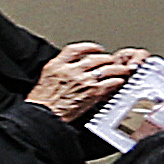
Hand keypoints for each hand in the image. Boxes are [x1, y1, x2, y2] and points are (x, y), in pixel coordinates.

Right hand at [29, 43, 144, 121]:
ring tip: (121, 71)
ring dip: (117, 69)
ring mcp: (83, 81)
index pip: (76, 49)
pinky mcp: (93, 92)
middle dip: (107, 59)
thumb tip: (72, 66)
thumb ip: (60, 69)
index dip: (90, 47)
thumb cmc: (42, 102)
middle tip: (111, 62)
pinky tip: (119, 82)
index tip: (97, 49)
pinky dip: (118, 81)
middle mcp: (71, 70)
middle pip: (96, 58)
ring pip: (107, 68)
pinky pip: (111, 82)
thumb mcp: (46, 78)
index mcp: (57, 65)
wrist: (43, 115)